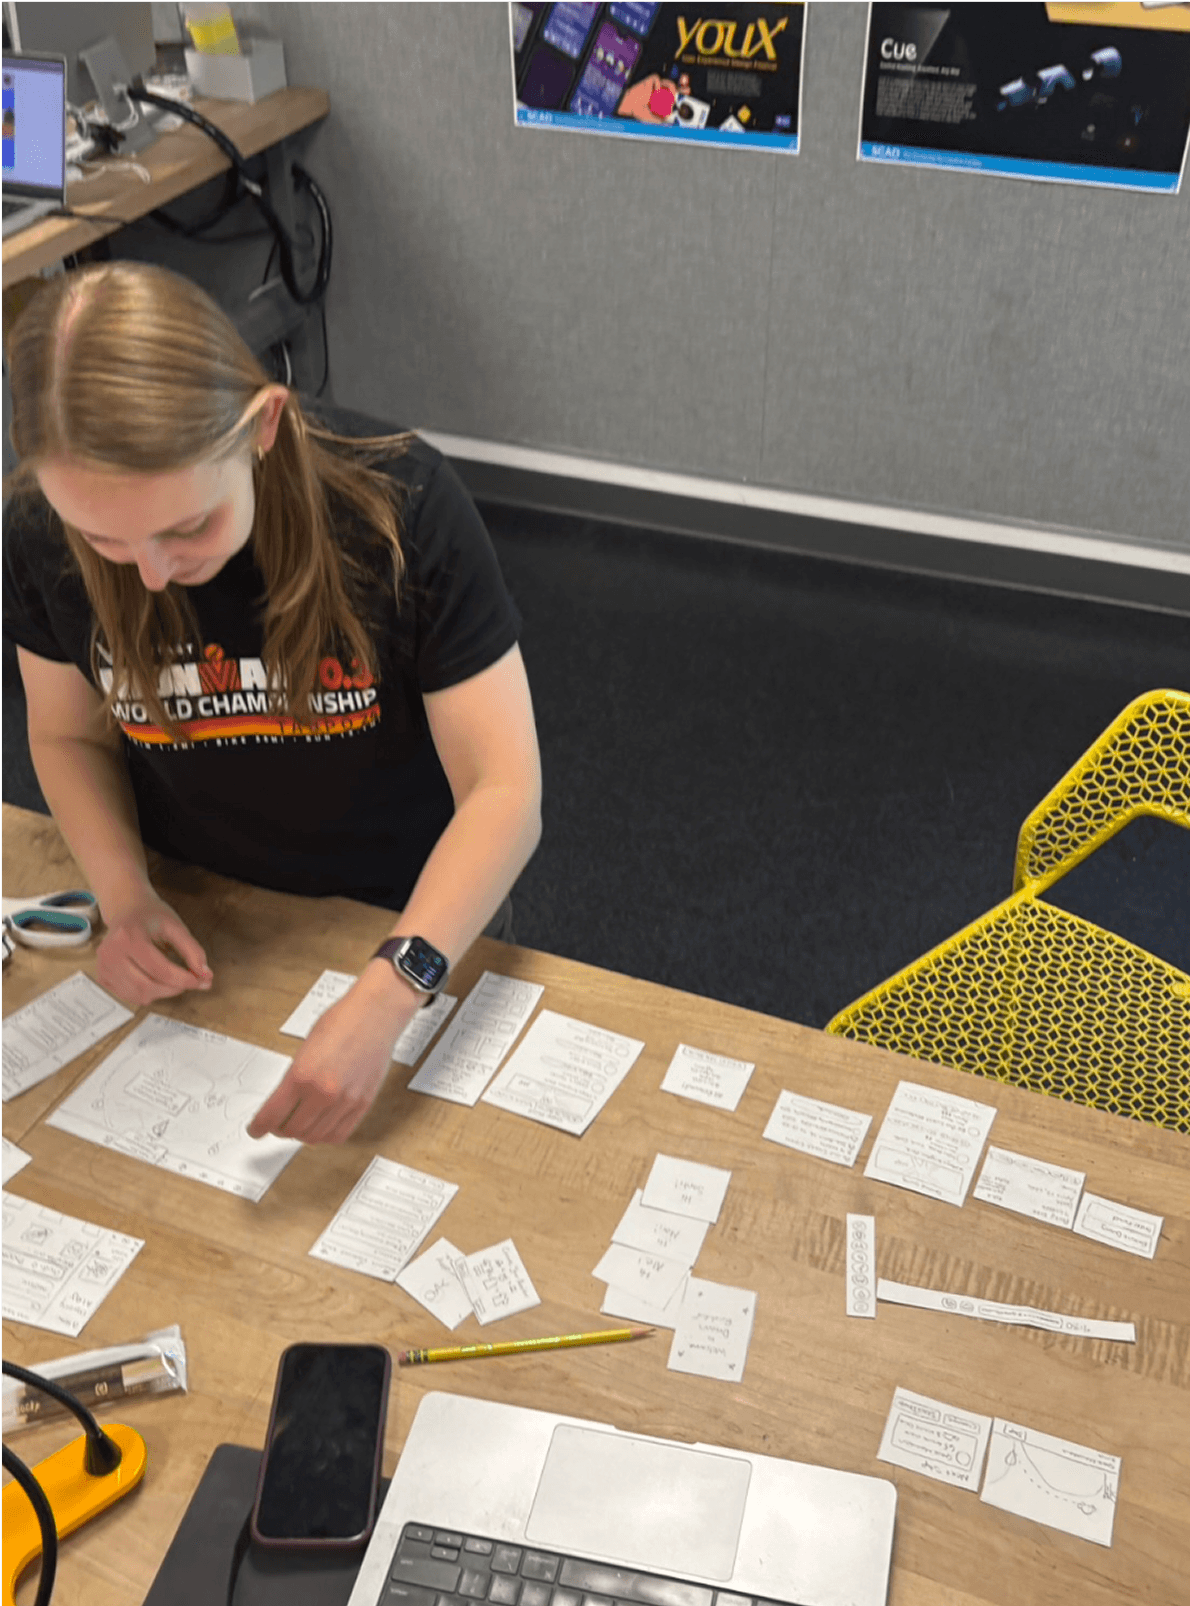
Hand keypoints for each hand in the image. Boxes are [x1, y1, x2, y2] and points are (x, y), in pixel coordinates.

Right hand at [96, 885, 211, 1005]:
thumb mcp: (176, 927)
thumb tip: (205, 975)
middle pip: (148, 986)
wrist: (127, 909)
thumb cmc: (151, 916)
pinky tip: (156, 980)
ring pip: (140, 996)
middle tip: (191, 981)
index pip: (161, 970)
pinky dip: (148, 994)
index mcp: (129, 937)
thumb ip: (193, 951)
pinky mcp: (102, 976)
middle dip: (175, 988)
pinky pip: (130, 996)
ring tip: (174, 979)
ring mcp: (104, 966)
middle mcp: (111, 953)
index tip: (201, 981)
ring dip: (163, 993)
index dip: (185, 980)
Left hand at [247, 967, 417, 1145]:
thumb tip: (283, 1102)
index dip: (259, 1127)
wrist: (376, 1013)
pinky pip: (339, 1134)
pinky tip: (321, 1126)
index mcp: (301, 1074)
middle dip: (280, 1129)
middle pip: (292, 1130)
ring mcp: (345, 1101)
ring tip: (299, 1125)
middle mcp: (323, 1092)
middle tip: (277, 1125)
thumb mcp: (304, 1048)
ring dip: (302, 1134)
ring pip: (314, 1137)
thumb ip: (294, 1078)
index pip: (272, 1115)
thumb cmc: (342, 1021)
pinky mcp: (363, 1104)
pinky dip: (325, 1136)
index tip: (256, 1129)